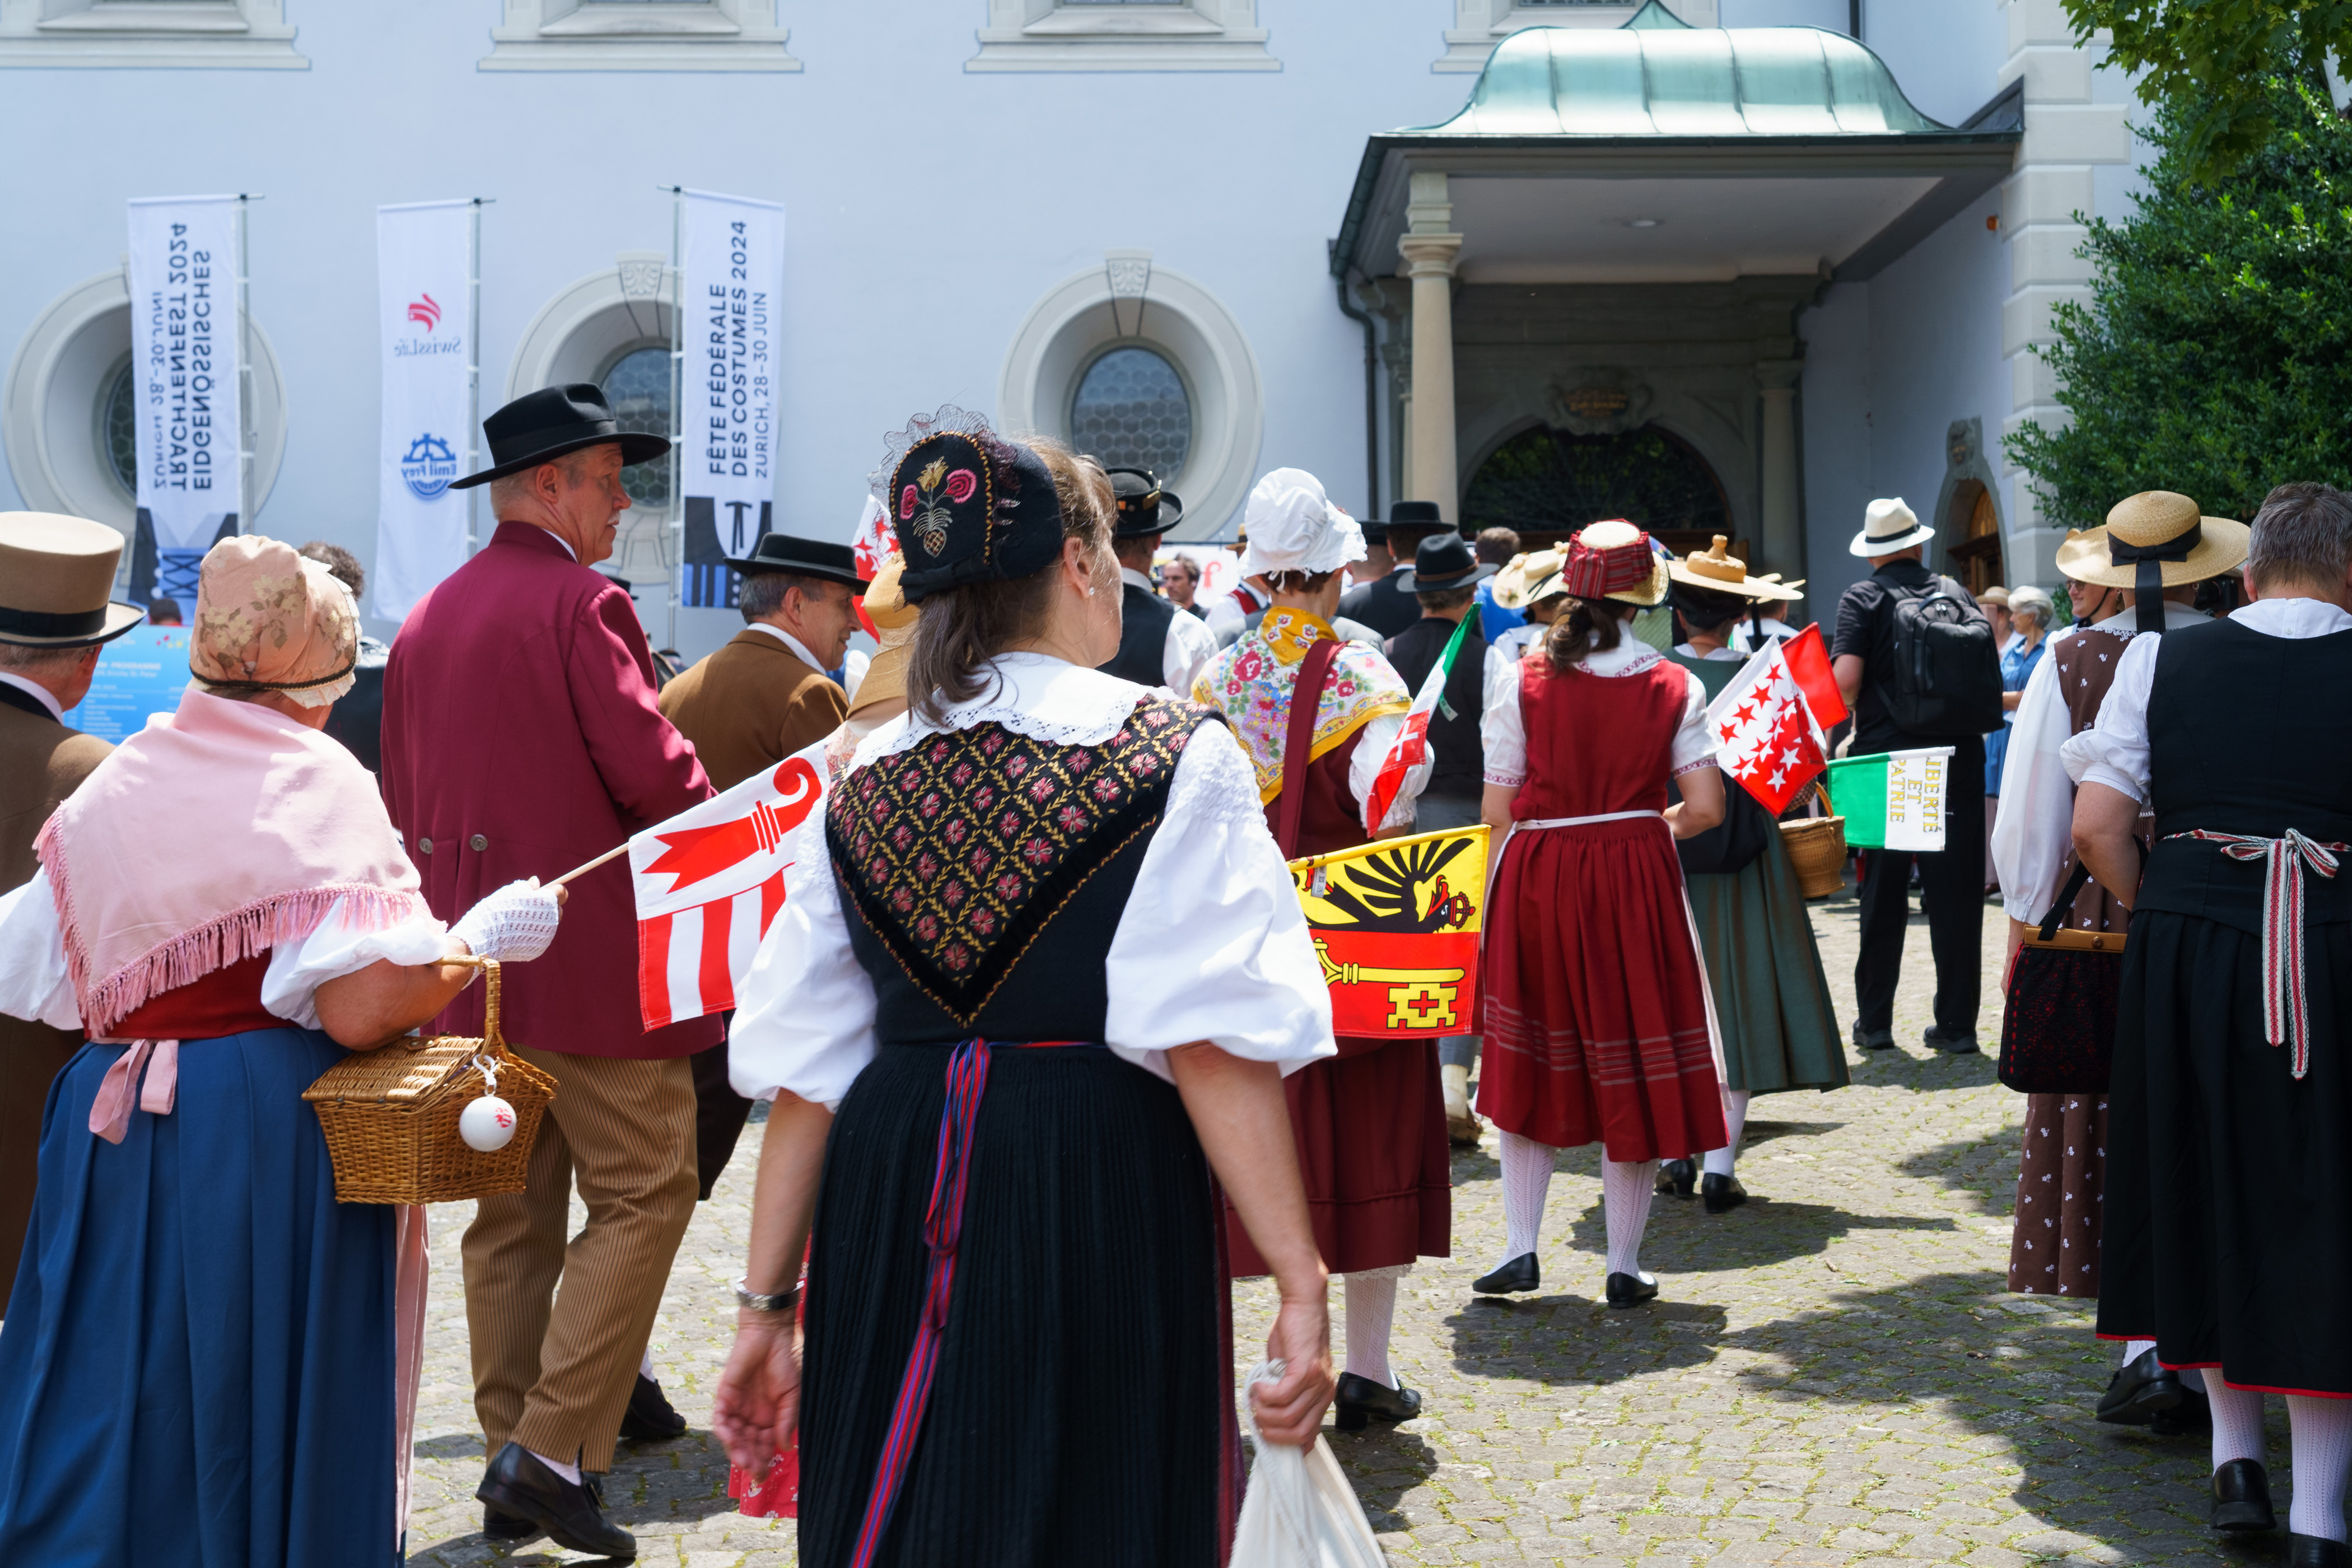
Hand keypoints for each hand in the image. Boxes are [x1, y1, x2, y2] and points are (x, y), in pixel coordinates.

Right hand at [451, 877, 563, 962]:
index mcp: (547, 902)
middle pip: (558, 909)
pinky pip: (539, 937)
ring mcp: (547, 936)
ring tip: (518, 921)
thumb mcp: (511, 892)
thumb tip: (537, 883)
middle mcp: (551, 919)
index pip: (561, 892)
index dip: (553, 890)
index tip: (544, 892)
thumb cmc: (497, 909)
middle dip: (548, 907)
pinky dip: (531, 934)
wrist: (486, 936)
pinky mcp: (539, 948)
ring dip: (539, 921)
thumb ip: (528, 887)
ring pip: (549, 925)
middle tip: (529, 906)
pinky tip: (516, 933)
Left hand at [711, 1315, 801, 1477]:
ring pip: (733, 1436)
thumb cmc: (787, 1360)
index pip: (765, 1445)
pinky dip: (724, 1431)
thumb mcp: (793, 1395)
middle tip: (755, 1473)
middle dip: (751, 1460)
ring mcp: (738, 1406)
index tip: (764, 1476)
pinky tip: (731, 1440)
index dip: (764, 1461)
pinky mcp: (725, 1395)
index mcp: (770, 1417)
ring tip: (744, 1462)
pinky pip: (721, 1419)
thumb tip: (785, 1447)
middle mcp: (752, 1415)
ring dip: (737, 1450)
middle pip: (748, 1445)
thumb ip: (787, 1420)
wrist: (772, 1333)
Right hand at [1250, 1294, 1333, 1447]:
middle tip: (1258, 1420)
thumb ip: (1285, 1393)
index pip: (1311, 1435)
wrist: (1304, 1306)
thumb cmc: (1295, 1336)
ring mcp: (1317, 1382)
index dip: (1289, 1443)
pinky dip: (1265, 1395)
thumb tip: (1266, 1414)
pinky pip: (1282, 1395)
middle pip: (1300, 1433)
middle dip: (1274, 1434)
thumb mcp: (1292, 1371)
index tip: (1269, 1438)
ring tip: (1255, 1399)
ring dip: (1265, 1412)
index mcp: (1323, 1396)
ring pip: (1288, 1416)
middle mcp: (1325, 1393)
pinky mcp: (1305, 1369)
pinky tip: (1258, 1385)